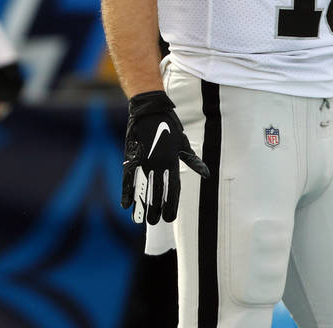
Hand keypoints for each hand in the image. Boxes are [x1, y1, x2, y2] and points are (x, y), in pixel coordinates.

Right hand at [121, 90, 209, 224]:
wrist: (150, 110)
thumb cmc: (169, 127)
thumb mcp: (183, 144)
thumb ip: (192, 161)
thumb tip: (206, 174)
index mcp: (172, 162)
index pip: (173, 189)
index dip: (171, 205)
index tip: (170, 218)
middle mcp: (159, 164)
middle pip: (158, 193)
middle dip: (156, 210)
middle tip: (155, 222)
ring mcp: (144, 161)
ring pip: (144, 189)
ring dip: (143, 206)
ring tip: (142, 220)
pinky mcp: (132, 157)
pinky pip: (128, 178)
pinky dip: (127, 192)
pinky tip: (126, 206)